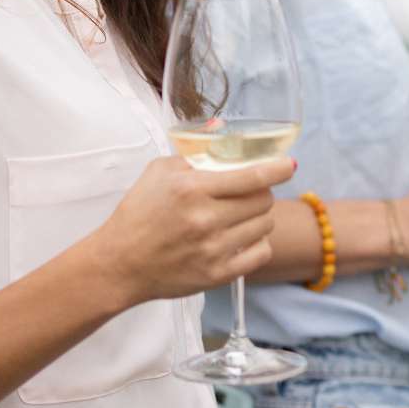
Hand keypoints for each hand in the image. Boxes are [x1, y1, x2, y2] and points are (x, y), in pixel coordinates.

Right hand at [88, 155, 292, 305]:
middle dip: (261, 193)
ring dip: (258, 218)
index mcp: (192, 189)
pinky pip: (261, 254)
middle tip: (248, 194)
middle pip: (264, 200)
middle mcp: (206, 219)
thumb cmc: (138, 213)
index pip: (252, 176)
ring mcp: (213, 249)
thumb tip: (220, 133)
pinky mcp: (217, 275)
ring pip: (265, 226)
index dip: (278, 169)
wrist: (119, 264)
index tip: (290, 165)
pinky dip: (258, 244)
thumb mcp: (159, 172)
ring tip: (240, 217)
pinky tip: (242, 238)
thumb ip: (192, 152)